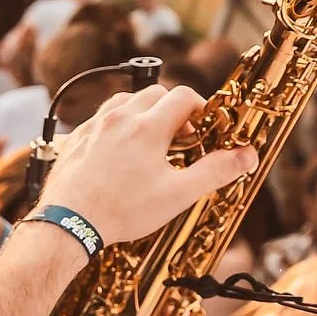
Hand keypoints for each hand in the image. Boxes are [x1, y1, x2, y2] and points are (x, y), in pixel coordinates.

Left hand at [46, 84, 255, 246]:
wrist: (69, 222)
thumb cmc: (122, 210)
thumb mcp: (177, 194)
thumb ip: (214, 171)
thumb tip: (247, 155)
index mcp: (148, 128)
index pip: (183, 96)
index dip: (200, 107)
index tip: (205, 127)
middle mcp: (120, 118)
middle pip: (155, 93)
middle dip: (173, 109)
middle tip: (182, 136)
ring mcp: (95, 126)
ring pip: (125, 101)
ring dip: (144, 112)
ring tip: (152, 140)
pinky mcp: (77, 138)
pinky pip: (101, 118)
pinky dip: (117, 124)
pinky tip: (121, 149)